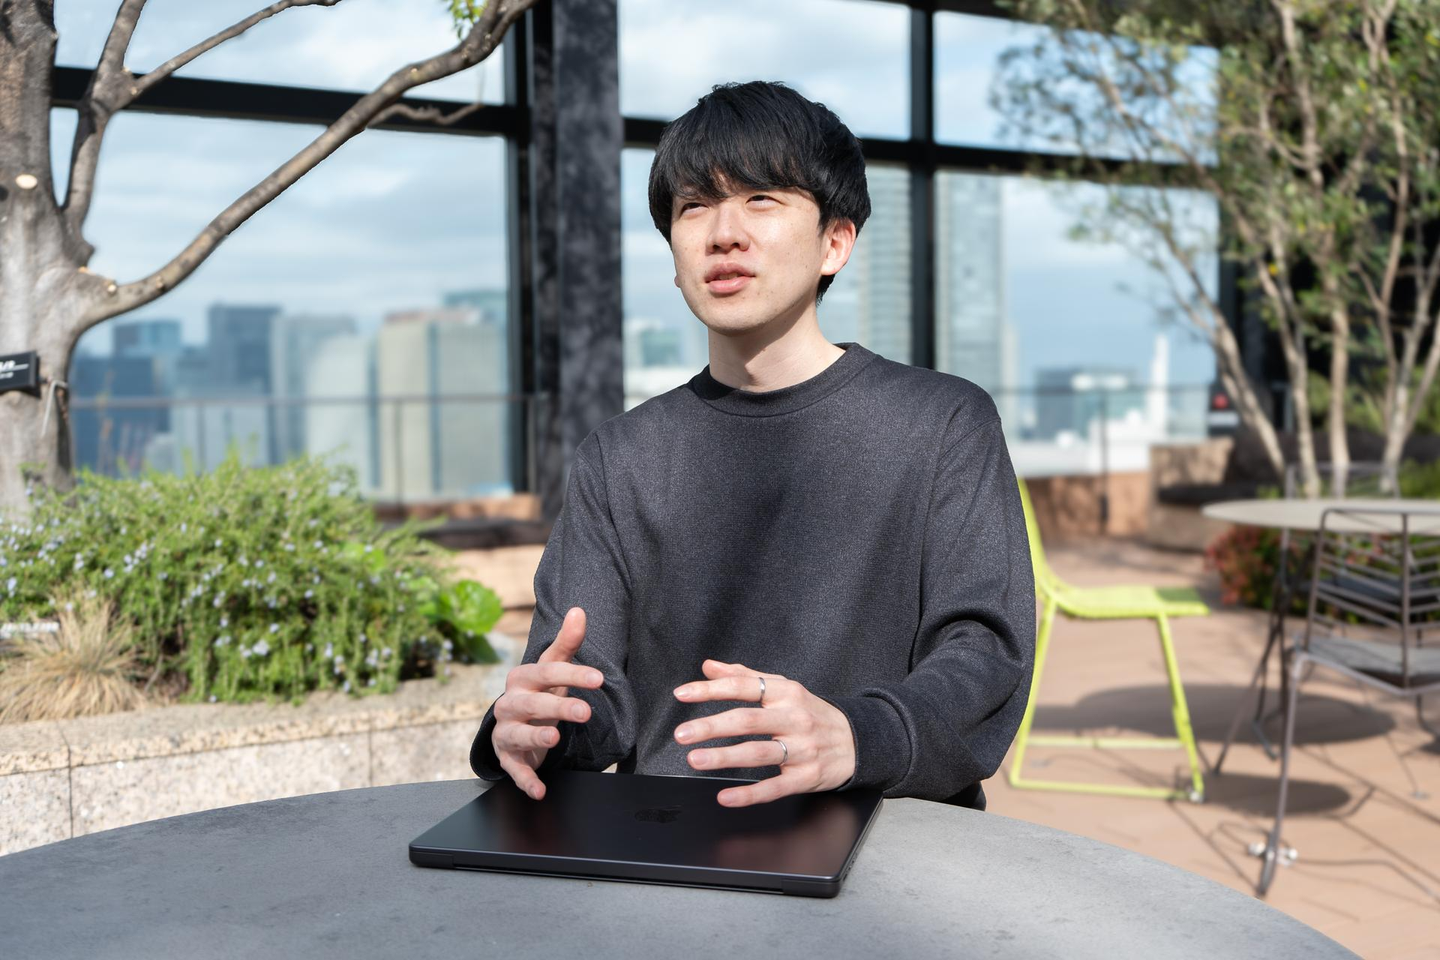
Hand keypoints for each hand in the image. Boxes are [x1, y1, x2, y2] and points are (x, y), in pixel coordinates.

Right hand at [492, 607, 603, 800]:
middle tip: (585, 711)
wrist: (512, 725)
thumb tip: (579, 610)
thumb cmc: (538, 693)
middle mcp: (510, 703)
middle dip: (558, 706)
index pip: (547, 672)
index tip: (599, 679)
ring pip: (518, 734)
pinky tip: (540, 790)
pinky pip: (514, 769)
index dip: (573, 674)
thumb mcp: (552, 670)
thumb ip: (567, 643)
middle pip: (533, 703)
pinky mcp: (507, 757)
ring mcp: (506, 731)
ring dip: (535, 737)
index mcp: (522, 678)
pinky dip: (525, 780)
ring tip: (554, 739)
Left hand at [673, 660, 856, 807]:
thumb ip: (746, 677)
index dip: (711, 690)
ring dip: (724, 757)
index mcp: (786, 693)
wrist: (859, 741)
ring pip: (759, 753)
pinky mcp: (806, 777)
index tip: (683, 694)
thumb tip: (710, 667)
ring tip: (695, 759)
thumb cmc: (814, 714)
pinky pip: (775, 787)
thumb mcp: (785, 689)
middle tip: (682, 733)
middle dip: (712, 726)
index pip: (744, 687)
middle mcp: (794, 719)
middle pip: (748, 720)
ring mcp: (801, 749)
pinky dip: (749, 794)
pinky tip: (726, 796)